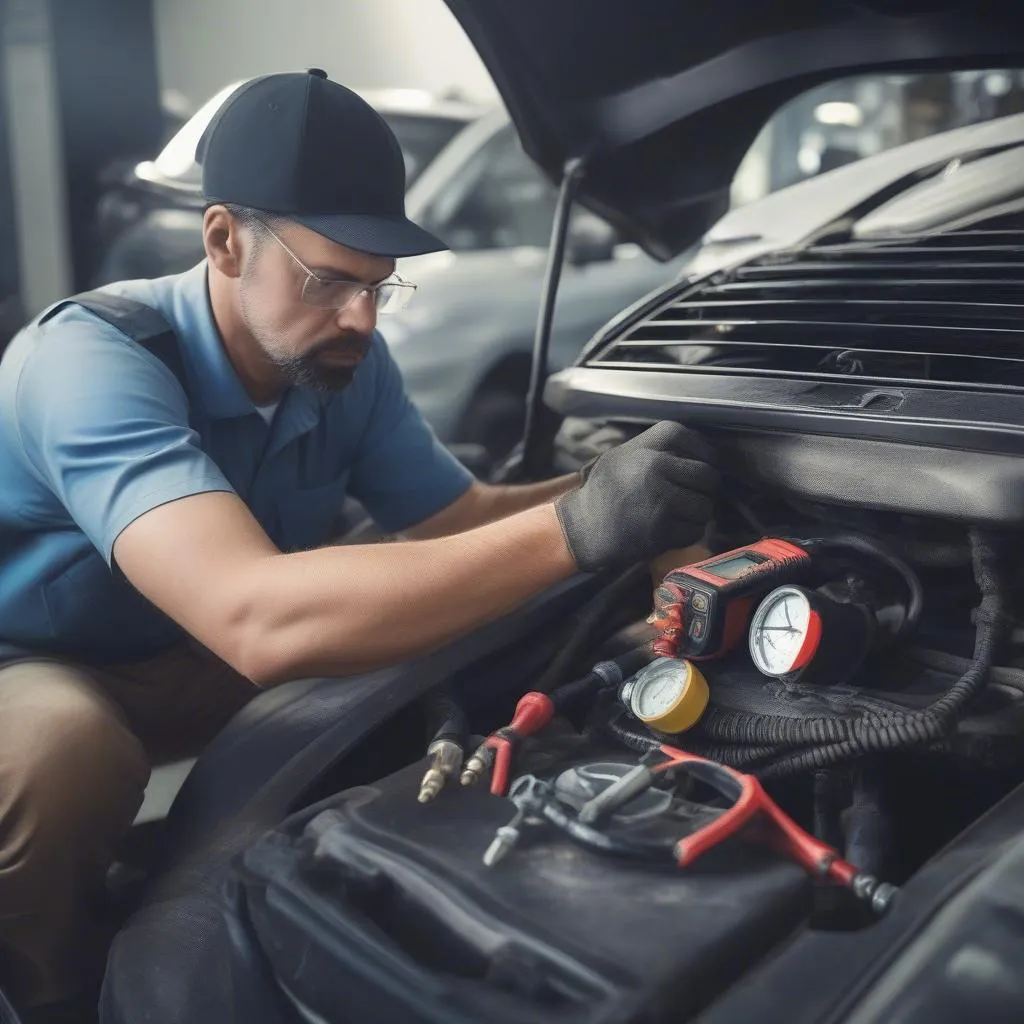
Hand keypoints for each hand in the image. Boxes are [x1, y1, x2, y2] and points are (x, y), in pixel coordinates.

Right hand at [554, 422, 718, 571]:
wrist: (583, 528)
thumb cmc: (605, 492)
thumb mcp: (623, 456)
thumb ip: (656, 450)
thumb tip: (700, 454)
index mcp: (645, 446)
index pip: (690, 437)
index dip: (703, 451)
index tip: (702, 464)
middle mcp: (654, 467)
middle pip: (707, 474)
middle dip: (704, 489)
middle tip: (691, 496)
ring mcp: (660, 498)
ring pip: (705, 505)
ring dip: (696, 514)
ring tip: (679, 515)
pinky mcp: (663, 528)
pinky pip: (695, 530)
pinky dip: (687, 533)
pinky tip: (671, 530)